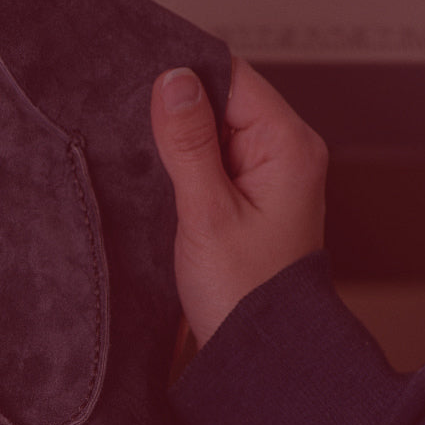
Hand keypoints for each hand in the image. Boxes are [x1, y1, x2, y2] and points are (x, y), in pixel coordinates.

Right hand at [150, 59, 327, 347]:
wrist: (261, 351)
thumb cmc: (244, 294)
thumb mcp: (207, 212)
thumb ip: (189, 142)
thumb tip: (173, 79)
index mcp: (288, 146)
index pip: (232, 76)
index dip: (184, 73)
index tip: (138, 78)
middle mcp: (286, 151)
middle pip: (222, 98)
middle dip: (177, 109)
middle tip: (136, 129)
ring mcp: (269, 172)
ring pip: (213, 128)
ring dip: (178, 139)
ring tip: (149, 160)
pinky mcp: (250, 193)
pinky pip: (212, 157)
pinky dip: (185, 163)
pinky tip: (162, 179)